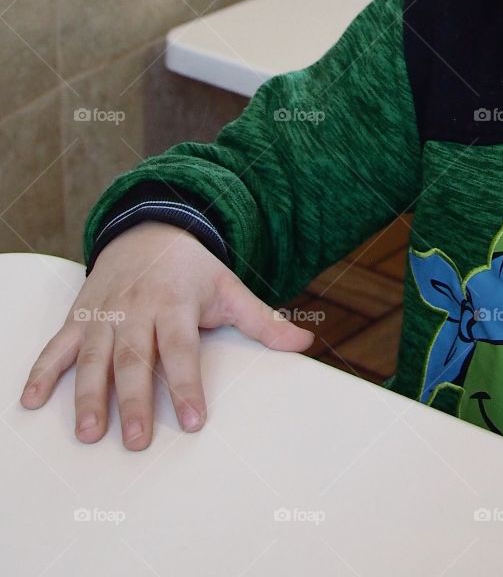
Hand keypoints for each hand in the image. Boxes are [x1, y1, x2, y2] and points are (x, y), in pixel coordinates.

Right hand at [19, 221, 313, 449]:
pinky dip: (41, 371)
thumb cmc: (193, 269)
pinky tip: (31, 401)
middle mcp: (137, 309)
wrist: (150, 229)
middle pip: (134, 359)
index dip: (187, 384)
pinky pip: (57, 345)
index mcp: (176, 304)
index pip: (181, 350)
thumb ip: (263, 319)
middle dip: (134, 400)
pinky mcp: (80, 316)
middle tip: (135, 440)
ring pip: (92, 356)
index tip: (193, 420)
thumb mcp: (230, 287)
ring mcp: (105, 313)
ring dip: (86, 395)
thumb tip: (304, 343)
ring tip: (88, 433)